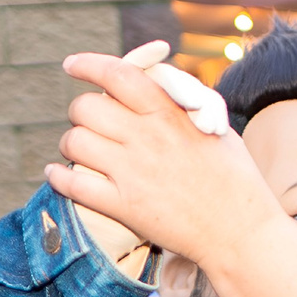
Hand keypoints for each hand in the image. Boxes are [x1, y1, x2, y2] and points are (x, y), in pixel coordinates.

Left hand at [46, 51, 286, 276]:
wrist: (240, 232)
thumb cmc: (234, 177)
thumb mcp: (215, 126)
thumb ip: (181, 100)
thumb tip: (152, 76)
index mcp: (169, 114)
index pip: (117, 74)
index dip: (88, 65)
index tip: (73, 65)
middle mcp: (146, 139)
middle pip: (85, 107)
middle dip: (81, 112)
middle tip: (89, 122)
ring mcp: (132, 174)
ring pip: (74, 142)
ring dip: (71, 144)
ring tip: (80, 150)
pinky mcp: (124, 207)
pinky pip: (74, 184)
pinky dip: (59, 177)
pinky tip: (57, 174)